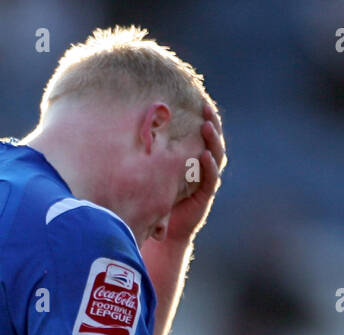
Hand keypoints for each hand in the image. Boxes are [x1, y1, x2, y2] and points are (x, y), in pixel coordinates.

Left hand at [162, 102, 225, 245]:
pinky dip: (209, 166)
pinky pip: (211, 178)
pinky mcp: (205, 195)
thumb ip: (149, 150)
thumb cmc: (155, 194)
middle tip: (205, 106)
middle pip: (212, 139)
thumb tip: (128, 123)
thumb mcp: (151, 168)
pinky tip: (205, 155)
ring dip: (212, 140)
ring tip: (207, 126)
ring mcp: (206, 179)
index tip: (198, 97)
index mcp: (191, 155)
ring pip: (215, 155)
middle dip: (211, 121)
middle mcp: (202, 165)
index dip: (202, 115)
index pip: (200, 131)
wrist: (165, 228)